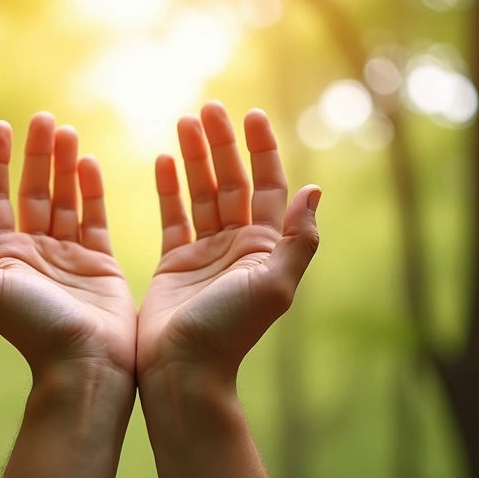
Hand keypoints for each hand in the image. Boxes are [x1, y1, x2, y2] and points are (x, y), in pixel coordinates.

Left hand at [0, 113, 136, 380]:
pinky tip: (89, 161)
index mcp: (3, 256)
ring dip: (64, 165)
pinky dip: (91, 189)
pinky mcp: (100, 264)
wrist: (84, 363)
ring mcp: (68, 257)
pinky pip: (94, 217)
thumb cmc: (32, 328)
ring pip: (63, 198)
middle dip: (36, 154)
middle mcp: (33, 253)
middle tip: (44, 117)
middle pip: (31, 191)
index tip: (1, 126)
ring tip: (68, 130)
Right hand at [137, 102, 320, 385]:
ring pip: (202, 193)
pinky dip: (169, 188)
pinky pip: (173, 216)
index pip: (269, 187)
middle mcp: (239, 247)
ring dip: (195, 158)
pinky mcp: (175, 264)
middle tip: (208, 107)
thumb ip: (296, 239)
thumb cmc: (230, 331)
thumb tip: (314, 190)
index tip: (251, 115)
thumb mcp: (274, 285)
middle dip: (223, 144)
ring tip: (184, 122)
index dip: (262, 150)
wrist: (185, 370)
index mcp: (266, 248)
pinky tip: (163, 160)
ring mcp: (206, 254)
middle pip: (233, 182)